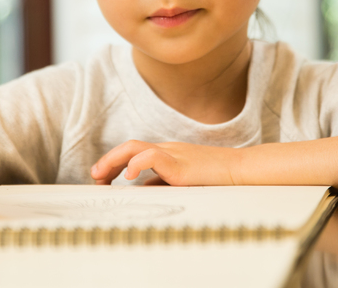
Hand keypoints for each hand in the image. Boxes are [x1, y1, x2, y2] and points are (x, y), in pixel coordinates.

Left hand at [90, 140, 240, 185]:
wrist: (243, 171)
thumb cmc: (217, 178)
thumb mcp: (184, 181)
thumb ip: (163, 183)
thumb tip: (140, 191)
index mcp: (168, 154)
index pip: (134, 153)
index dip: (114, 163)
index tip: (101, 179)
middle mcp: (168, 150)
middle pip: (130, 147)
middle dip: (108, 161)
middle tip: (94, 177)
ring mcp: (174, 154)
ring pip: (135, 148)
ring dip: (113, 161)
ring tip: (101, 176)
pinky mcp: (180, 164)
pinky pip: (153, 157)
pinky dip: (137, 164)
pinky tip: (129, 177)